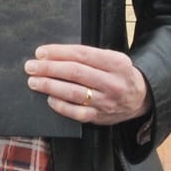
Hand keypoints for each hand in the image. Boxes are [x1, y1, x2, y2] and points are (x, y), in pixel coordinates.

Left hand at [25, 43, 150, 127]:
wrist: (140, 98)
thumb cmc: (118, 74)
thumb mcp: (112, 58)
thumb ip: (89, 56)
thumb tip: (54, 54)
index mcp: (116, 62)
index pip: (82, 54)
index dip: (58, 52)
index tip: (40, 52)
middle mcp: (112, 82)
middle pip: (75, 72)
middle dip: (49, 68)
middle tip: (31, 66)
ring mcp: (106, 101)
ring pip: (74, 93)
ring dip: (50, 86)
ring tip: (34, 81)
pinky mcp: (100, 117)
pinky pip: (77, 113)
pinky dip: (61, 106)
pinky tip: (49, 98)